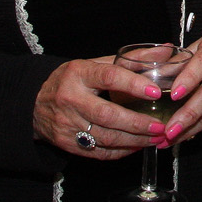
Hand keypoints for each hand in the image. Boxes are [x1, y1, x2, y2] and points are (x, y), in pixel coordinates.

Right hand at [31, 57, 171, 160]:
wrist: (35, 103)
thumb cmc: (73, 80)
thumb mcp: (96, 64)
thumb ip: (132, 59)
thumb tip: (166, 50)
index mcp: (79, 73)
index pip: (109, 77)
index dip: (134, 85)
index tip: (156, 92)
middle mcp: (71, 98)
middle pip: (108, 114)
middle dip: (137, 123)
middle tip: (160, 126)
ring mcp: (67, 123)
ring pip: (106, 137)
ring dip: (134, 140)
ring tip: (155, 138)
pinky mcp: (67, 142)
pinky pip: (99, 151)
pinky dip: (121, 152)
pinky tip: (136, 146)